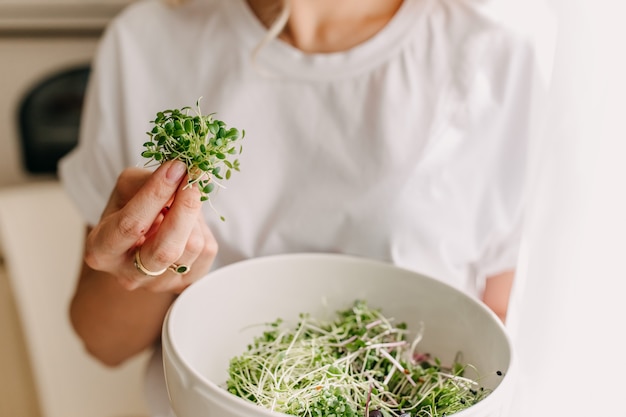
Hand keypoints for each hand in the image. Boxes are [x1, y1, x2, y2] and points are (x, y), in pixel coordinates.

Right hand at [84, 160, 217, 292]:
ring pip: (191, 248)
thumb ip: (149, 181)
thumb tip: (181, 173)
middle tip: (195, 177)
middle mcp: (128, 275)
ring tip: (186, 200)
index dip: (156, 194)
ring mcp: (158, 285)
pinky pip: (206, 253)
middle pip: (165, 249)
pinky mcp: (184, 285)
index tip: (176, 167)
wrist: (141, 237)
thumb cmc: (130, 208)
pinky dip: (203, 229)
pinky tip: (190, 222)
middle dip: (185, 208)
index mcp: (101, 250)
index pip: (131, 225)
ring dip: (195, 216)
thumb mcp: (128, 187)